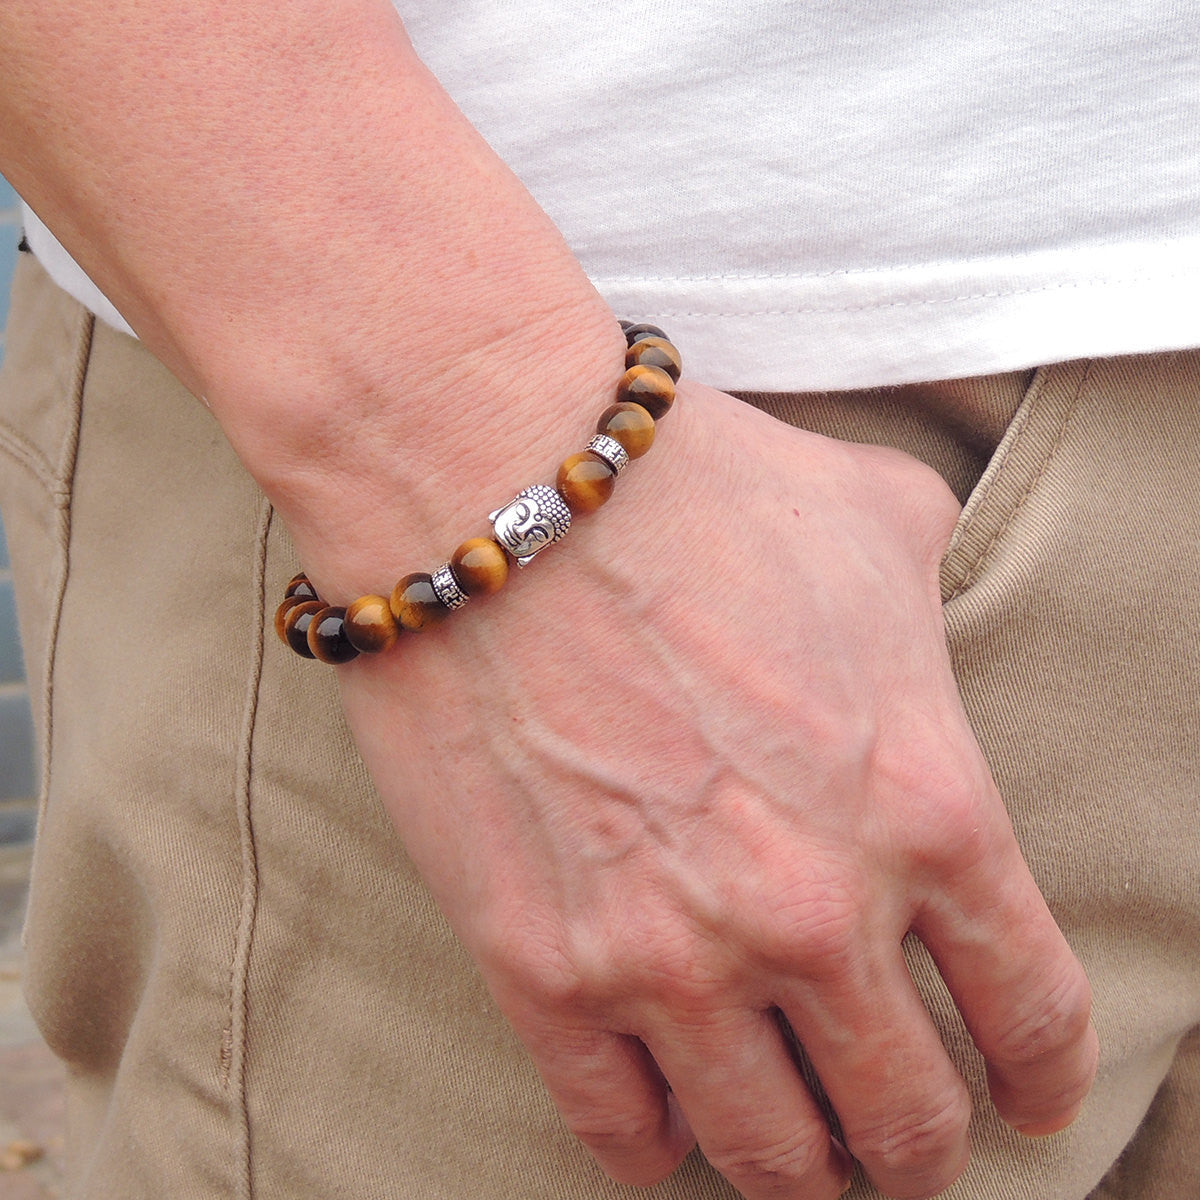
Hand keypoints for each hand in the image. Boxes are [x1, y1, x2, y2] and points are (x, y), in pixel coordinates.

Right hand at [334, 381, 1098, 1199]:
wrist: (496, 480)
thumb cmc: (694, 486)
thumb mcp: (874, 518)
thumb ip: (931, 600)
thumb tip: (920, 625)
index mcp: (925, 807)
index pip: (1027, 1008)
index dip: (1037, 1072)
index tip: (1022, 1096)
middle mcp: (814, 910)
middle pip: (903, 1119)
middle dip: (914, 1150)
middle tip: (896, 1142)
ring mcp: (670, 954)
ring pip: (768, 1156)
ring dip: (795, 1168)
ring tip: (792, 1147)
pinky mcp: (540, 965)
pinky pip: (617, 1130)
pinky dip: (657, 1146)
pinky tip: (665, 1113)